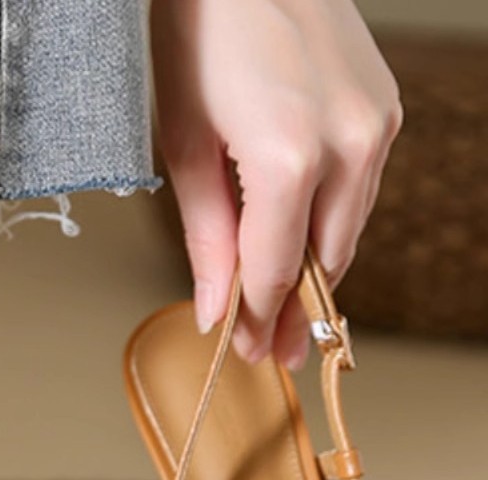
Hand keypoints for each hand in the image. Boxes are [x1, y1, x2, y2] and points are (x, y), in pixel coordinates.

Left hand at [149, 0, 402, 367]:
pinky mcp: (382, 108)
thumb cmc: (200, 37)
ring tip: (285, 314)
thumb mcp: (184, 147)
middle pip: (321, 261)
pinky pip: (357, 190)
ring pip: (346, 230)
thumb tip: (215, 310)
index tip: (244, 356)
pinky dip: (328, 224)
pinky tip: (302, 245)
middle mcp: (348, 144)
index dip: (258, 323)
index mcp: (290, 159)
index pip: (273, 273)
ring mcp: (375, 124)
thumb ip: (207, 238)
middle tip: (273, 354)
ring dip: (313, 273)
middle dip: (293, 312)